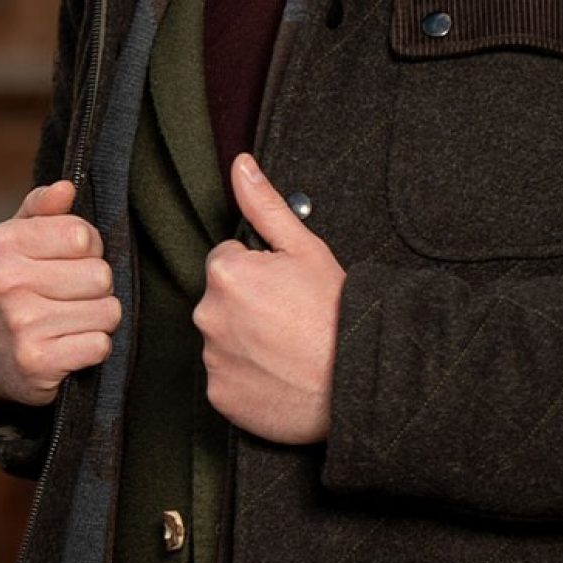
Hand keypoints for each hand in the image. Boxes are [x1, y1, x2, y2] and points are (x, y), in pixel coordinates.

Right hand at [0, 178, 117, 406]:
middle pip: (100, 275)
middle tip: (70, 296)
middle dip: (96, 287)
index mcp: (2, 244)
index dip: (89, 249)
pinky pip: (100, 345)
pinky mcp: (36, 362)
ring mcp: (19, 324)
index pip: (83, 236)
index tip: (70, 260)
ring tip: (70, 321)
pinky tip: (70, 346)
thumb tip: (66, 187)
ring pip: (107, 311)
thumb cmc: (19, 287)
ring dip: (98, 319)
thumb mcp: (21, 240)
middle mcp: (5, 282)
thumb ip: (43, 208)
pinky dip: (93, 348)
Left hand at [197, 154, 341, 444]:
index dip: (259, 271)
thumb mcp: (306, 249)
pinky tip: (277, 374)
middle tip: (289, 319)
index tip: (285, 289)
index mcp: (225, 272)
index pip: (228, 260)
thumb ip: (266, 206)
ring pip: (223, 339)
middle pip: (222, 300)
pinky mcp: (219, 396)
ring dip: (246, 342)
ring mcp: (212, 358)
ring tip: (287, 349)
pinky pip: (226, 378)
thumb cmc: (335, 312)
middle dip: (248, 305)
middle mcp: (208, 314)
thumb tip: (240, 167)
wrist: (355, 379)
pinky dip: (246, 377)